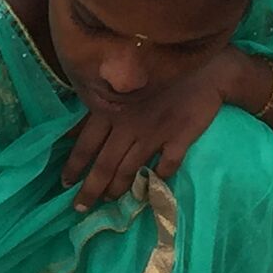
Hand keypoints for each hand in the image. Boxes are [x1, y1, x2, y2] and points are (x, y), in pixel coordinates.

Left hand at [59, 55, 229, 208]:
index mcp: (110, 110)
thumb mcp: (120, 83)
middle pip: (105, 163)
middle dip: (91, 188)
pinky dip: (158, 176)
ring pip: (130, 168)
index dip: (74, 166)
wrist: (207, 65)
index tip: (64, 184)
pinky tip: (151, 184)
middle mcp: (129, 126)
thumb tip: (70, 131)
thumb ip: (98, 105)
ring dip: (118, 187)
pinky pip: (167, 163)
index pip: (86, 145)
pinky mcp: (180, 138)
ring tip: (109, 199)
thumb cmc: (157, 69)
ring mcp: (155, 133)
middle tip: (80, 207)